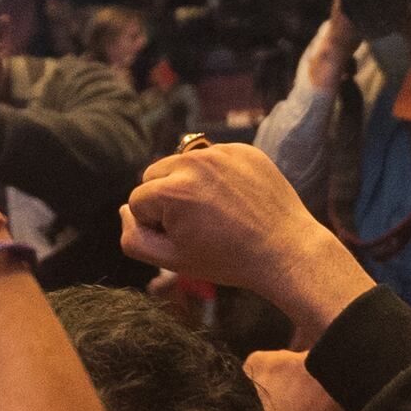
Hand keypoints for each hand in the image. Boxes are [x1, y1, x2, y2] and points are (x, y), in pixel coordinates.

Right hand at [119, 139, 364, 321]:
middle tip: (198, 225)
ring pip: (181, 163)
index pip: (137, 201)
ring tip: (215, 211)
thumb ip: (134, 238)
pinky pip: (211, 158)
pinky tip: (233, 200)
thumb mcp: (172, 261)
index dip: (156, 226)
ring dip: (187, 184)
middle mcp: (193, 162)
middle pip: (153, 175)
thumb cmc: (228, 260)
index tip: (185, 239)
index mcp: (172, 190)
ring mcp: (221, 152)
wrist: (286, 251)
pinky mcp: (243, 149)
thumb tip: (123, 209)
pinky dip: (215, 176)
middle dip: (166, 199)